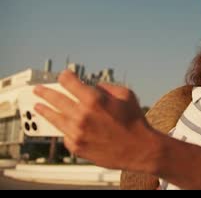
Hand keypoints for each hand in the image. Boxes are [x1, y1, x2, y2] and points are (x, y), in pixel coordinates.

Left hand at [33, 69, 155, 169]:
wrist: (139, 149)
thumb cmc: (134, 122)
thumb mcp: (126, 95)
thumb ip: (106, 87)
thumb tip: (93, 87)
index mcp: (94, 99)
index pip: (69, 82)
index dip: (65, 77)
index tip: (63, 76)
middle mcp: (82, 115)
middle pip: (56, 99)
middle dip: (46, 92)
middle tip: (38, 90)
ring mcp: (77, 132)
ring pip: (54, 118)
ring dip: (44, 110)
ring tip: (37, 107)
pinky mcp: (76, 146)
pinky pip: (64, 134)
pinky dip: (63, 129)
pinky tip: (60, 125)